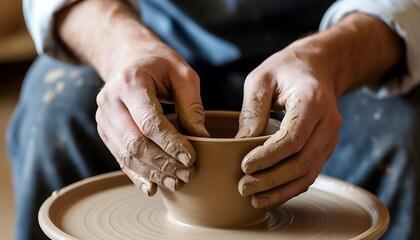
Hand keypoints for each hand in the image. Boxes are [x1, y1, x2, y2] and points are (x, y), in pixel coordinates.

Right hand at [95, 40, 209, 195]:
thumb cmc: (159, 64)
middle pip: (135, 142)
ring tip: (176, 183)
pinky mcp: (105, 130)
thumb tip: (203, 140)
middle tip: (187, 175)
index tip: (191, 158)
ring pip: (126, 154)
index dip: (171, 143)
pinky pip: (119, 157)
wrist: (128, 58)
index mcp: (131, 82)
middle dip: (162, 163)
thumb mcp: (182, 75)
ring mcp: (104, 117)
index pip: (150, 121)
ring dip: (152, 173)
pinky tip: (153, 186)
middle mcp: (110, 100)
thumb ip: (191, 106)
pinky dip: (137, 174)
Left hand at [236, 13, 403, 208]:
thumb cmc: (285, 70)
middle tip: (244, 188)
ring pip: (309, 173)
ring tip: (255, 200)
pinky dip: (291, 187)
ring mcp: (331, 136)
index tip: (244, 167)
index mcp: (313, 100)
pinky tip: (272, 195)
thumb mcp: (261, 79)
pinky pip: (311, 172)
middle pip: (302, 161)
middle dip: (272, 180)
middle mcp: (328, 121)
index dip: (268, 157)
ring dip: (282, 190)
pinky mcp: (326, 146)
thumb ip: (252, 110)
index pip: (292, 138)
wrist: (316, 67)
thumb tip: (240, 144)